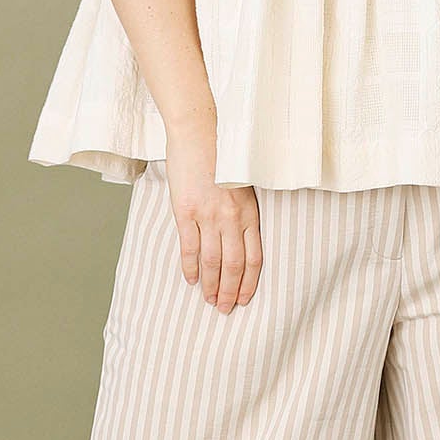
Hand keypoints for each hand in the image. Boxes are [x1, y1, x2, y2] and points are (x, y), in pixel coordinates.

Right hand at [162, 132, 261, 311]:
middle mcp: (230, 217)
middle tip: (226, 309)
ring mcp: (207, 215)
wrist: (199, 129)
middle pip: (234, 265)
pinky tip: (192, 280)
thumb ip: (243, 208)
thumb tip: (242, 235)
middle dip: (231, 291)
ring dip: (211, 285)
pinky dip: (191, 268)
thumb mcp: (243, 182)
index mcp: (248, 210)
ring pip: (212, 262)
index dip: (249, 281)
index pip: (254, 256)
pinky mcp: (186, 212)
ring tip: (210, 301)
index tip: (245, 298)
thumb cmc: (224, 153)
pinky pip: (190, 248)